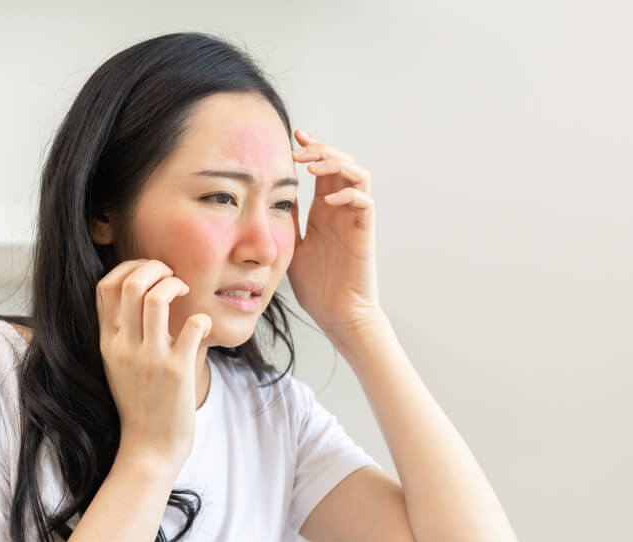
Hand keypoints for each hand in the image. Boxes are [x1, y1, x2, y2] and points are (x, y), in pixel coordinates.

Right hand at [95, 259, 211, 467]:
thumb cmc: (141, 404)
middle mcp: (124, 347)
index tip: (150, 272)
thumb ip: (125, 333)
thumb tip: (144, 297)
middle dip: (156, 267)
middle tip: (173, 276)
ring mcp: (150, 359)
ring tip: (187, 294)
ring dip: (176, 285)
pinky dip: (202, 318)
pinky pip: (192, 326)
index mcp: (108, 342)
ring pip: (157, 298)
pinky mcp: (177, 371)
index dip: (128, 267)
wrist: (149, 448)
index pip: (104, 286)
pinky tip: (202, 327)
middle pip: (131, 283)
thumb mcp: (119, 365)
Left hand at [287, 129, 382, 345]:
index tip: (291, 136)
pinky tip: (329, 198)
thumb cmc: (316, 286)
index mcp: (324, 210)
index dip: (310, 147)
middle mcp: (341, 209)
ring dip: (336, 163)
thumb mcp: (291, 246)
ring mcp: (354, 218)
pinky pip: (364, 201)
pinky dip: (349, 193)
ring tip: (313, 166)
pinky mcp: (364, 232)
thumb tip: (268, 198)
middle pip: (340, 162)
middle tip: (297, 148)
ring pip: (357, 173)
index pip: (321, 167)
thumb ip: (286, 221)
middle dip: (319, 149)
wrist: (338, 315)